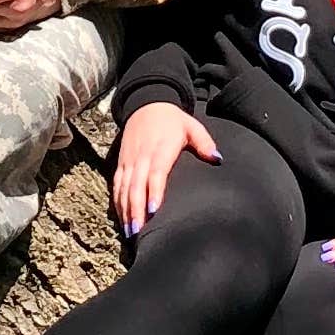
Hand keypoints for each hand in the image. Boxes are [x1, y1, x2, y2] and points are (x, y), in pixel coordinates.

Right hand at [112, 103, 219, 237]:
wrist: (147, 103)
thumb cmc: (173, 120)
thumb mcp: (192, 126)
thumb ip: (204, 143)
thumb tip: (217, 159)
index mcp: (161, 148)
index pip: (156, 173)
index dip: (154, 192)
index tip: (153, 211)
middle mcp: (142, 156)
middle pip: (136, 186)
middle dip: (135, 209)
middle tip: (138, 231)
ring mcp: (129, 160)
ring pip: (124, 188)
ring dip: (126, 210)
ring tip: (130, 231)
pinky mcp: (121, 163)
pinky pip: (117, 185)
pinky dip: (118, 202)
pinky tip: (122, 218)